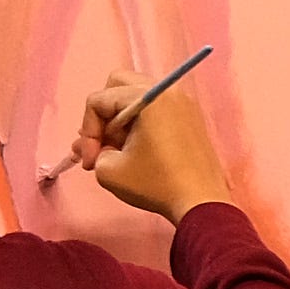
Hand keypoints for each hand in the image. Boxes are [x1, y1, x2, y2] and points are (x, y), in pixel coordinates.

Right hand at [69, 72, 230, 224]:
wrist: (202, 203)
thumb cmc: (156, 184)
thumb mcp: (110, 171)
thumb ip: (95, 152)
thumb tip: (99, 147)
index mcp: (147, 97)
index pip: (99, 100)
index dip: (88, 132)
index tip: (90, 162)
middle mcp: (166, 89)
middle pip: (117, 85)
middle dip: (103, 115)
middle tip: (101, 144)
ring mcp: (181, 101)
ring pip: (135, 97)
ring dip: (119, 120)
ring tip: (112, 150)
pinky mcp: (189, 116)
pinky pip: (154, 108)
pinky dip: (138, 123)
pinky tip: (133, 149)